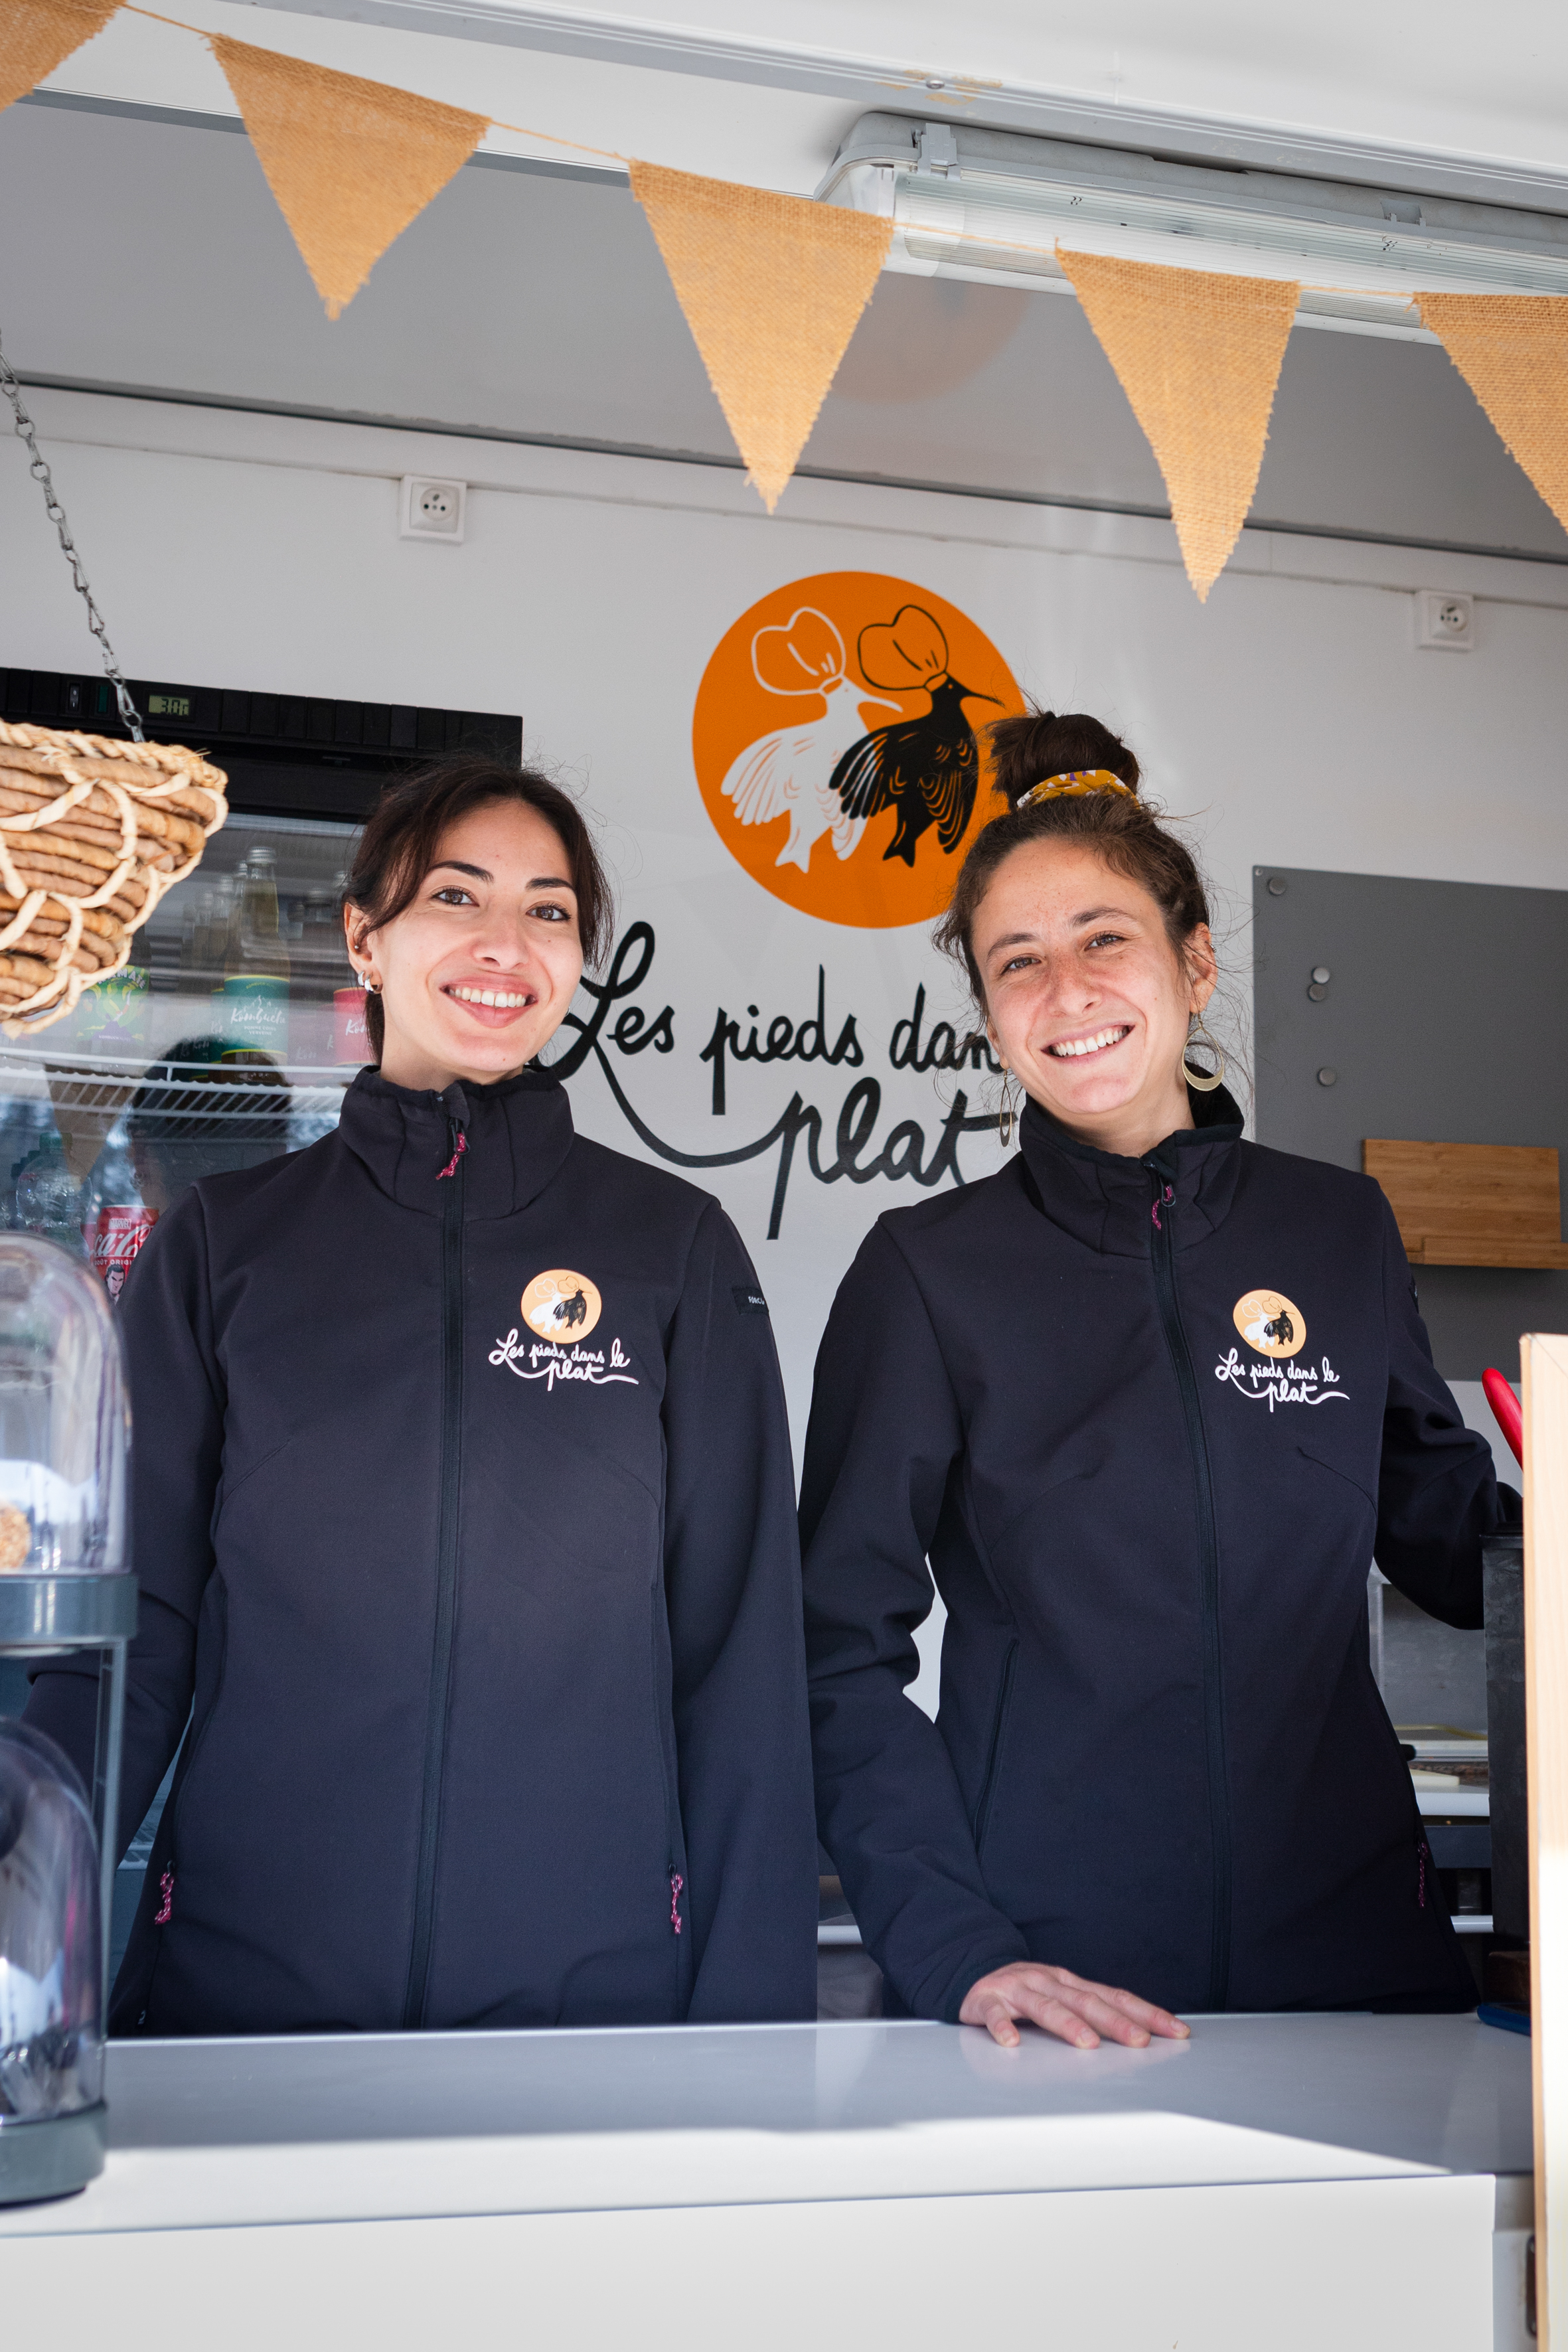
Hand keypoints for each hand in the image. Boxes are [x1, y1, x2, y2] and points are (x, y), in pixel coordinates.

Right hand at [959, 1960, 1190, 2050]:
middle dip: (1116, 2022)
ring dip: (1067, 2024)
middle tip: (1140, 2041)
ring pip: (1046, 2005)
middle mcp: (1049, 1981)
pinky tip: (1012, 2043)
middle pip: (1086, 2001)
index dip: (1147, 2013)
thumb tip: (1141, 2034)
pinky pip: (995, 2015)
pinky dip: (1003, 2027)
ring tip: (1087, 2044)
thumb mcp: (1063, 1997)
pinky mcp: (988, 2000)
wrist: (975, 1973)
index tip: (1176, 2031)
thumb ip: (1093, 2012)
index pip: (1116, 1996)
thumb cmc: (1027, 1993)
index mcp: (1071, 1983)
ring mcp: (1018, 1989)